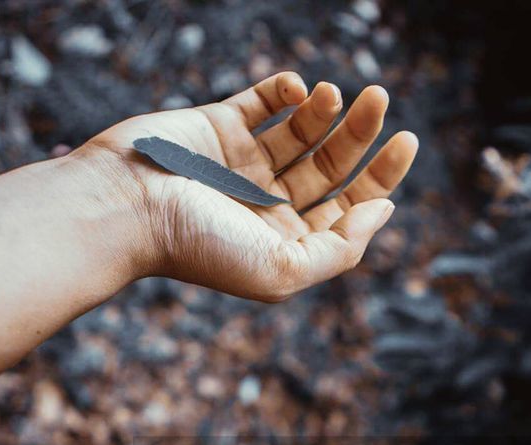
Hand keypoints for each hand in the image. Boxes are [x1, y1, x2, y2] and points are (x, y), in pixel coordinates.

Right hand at [82, 71, 417, 301]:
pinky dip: (284, 90)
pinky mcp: (218, 127)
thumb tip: (383, 209)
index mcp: (287, 242)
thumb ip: (341, 248)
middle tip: (380, 99)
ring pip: (302, 130)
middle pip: (332, 166)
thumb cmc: (200, 247)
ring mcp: (244, 164)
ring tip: (338, 93)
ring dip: (327, 109)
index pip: (349, 208)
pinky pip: (262, 102)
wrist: (126, 209)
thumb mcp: (282, 270)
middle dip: (361, 134)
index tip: (404, 142)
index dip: (382, 176)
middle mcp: (269, 204)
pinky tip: (298, 88)